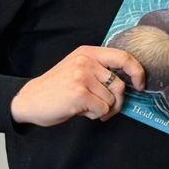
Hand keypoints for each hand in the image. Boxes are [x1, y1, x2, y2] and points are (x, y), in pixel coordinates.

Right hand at [9, 45, 144, 126]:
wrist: (28, 100)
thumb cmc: (56, 89)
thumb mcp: (78, 70)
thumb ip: (100, 72)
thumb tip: (130, 85)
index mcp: (88, 53)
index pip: (124, 57)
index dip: (138, 72)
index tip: (140, 85)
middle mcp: (86, 62)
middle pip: (120, 86)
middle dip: (116, 102)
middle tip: (104, 109)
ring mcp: (82, 76)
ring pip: (111, 100)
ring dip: (101, 109)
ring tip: (83, 106)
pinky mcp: (79, 93)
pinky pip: (102, 110)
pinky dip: (93, 115)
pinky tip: (78, 110)